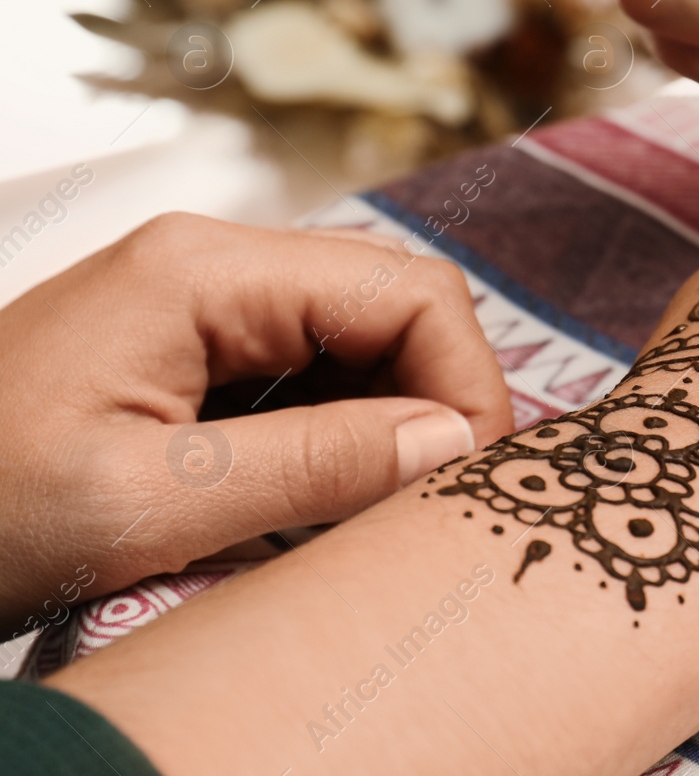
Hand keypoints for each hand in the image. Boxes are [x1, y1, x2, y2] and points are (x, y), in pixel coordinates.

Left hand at [0, 213, 511, 632]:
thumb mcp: (149, 503)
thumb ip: (316, 465)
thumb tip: (454, 442)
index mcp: (206, 270)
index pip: (410, 291)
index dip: (467, 381)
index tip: (472, 481)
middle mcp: (216, 263)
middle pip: (394, 304)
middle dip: (436, 400)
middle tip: (434, 505)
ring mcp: (203, 302)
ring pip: (361, 340)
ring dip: (389, 422)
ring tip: (374, 512)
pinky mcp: (191, 347)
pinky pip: (308, 374)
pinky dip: (339, 435)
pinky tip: (319, 498)